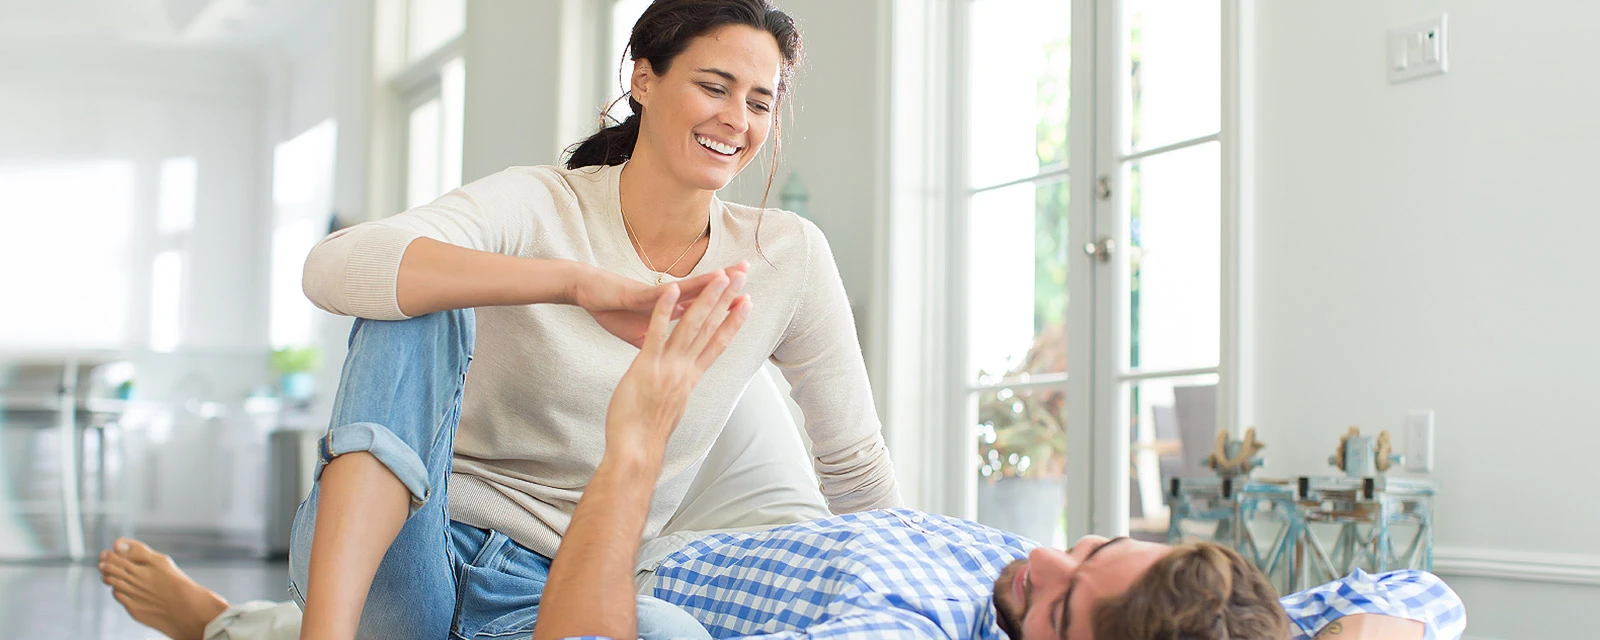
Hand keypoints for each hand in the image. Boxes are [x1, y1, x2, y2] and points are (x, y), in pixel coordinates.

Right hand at [571, 262, 749, 346]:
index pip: (703, 309)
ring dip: (705, 282)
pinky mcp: (633, 296)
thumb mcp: (637, 332)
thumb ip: (657, 339)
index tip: (746, 301)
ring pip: (683, 289)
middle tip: (748, 272)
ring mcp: (652, 297)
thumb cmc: (609, 308)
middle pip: (701, 294)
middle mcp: (666, 301)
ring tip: (728, 273)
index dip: (725, 306)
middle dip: (726, 286)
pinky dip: (665, 295)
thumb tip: (670, 349)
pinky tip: (678, 288)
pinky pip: (652, 297)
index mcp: (669, 311)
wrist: (584, 290)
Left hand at [604, 269, 750, 457]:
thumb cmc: (647, 433)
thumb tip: (681, 387)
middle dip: (727, 300)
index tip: (748, 302)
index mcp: (691, 378)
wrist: (636, 450)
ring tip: (720, 276)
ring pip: (691, 327)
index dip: (734, 321)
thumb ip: (678, 390)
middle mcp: (685, 370)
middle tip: (742, 277)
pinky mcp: (646, 366)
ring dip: (707, 299)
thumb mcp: (670, 407)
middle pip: (710, 328)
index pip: (718, 344)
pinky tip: (671, 289)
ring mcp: (668, 367)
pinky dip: (665, 310)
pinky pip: (657, 333)